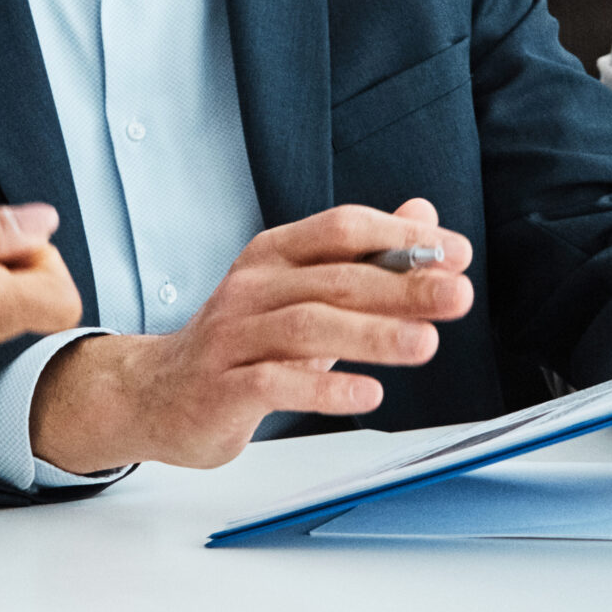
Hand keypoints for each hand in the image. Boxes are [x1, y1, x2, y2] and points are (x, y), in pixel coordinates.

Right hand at [28, 203, 472, 473]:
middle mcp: (251, 288)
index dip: (399, 239)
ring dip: (372, 335)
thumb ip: (361, 257)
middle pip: (333, 279)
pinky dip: (325, 388)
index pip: (340, 229)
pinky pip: (276, 384)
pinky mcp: (222, 388)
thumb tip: (423, 217)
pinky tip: (367, 394)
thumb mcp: (298, 290)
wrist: (156, 392)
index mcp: (272, 256)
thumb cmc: (239, 341)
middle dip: (401, 286)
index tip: (454, 254)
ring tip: (425, 344)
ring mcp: (232, 337)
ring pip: (307, 327)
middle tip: (456, 295)